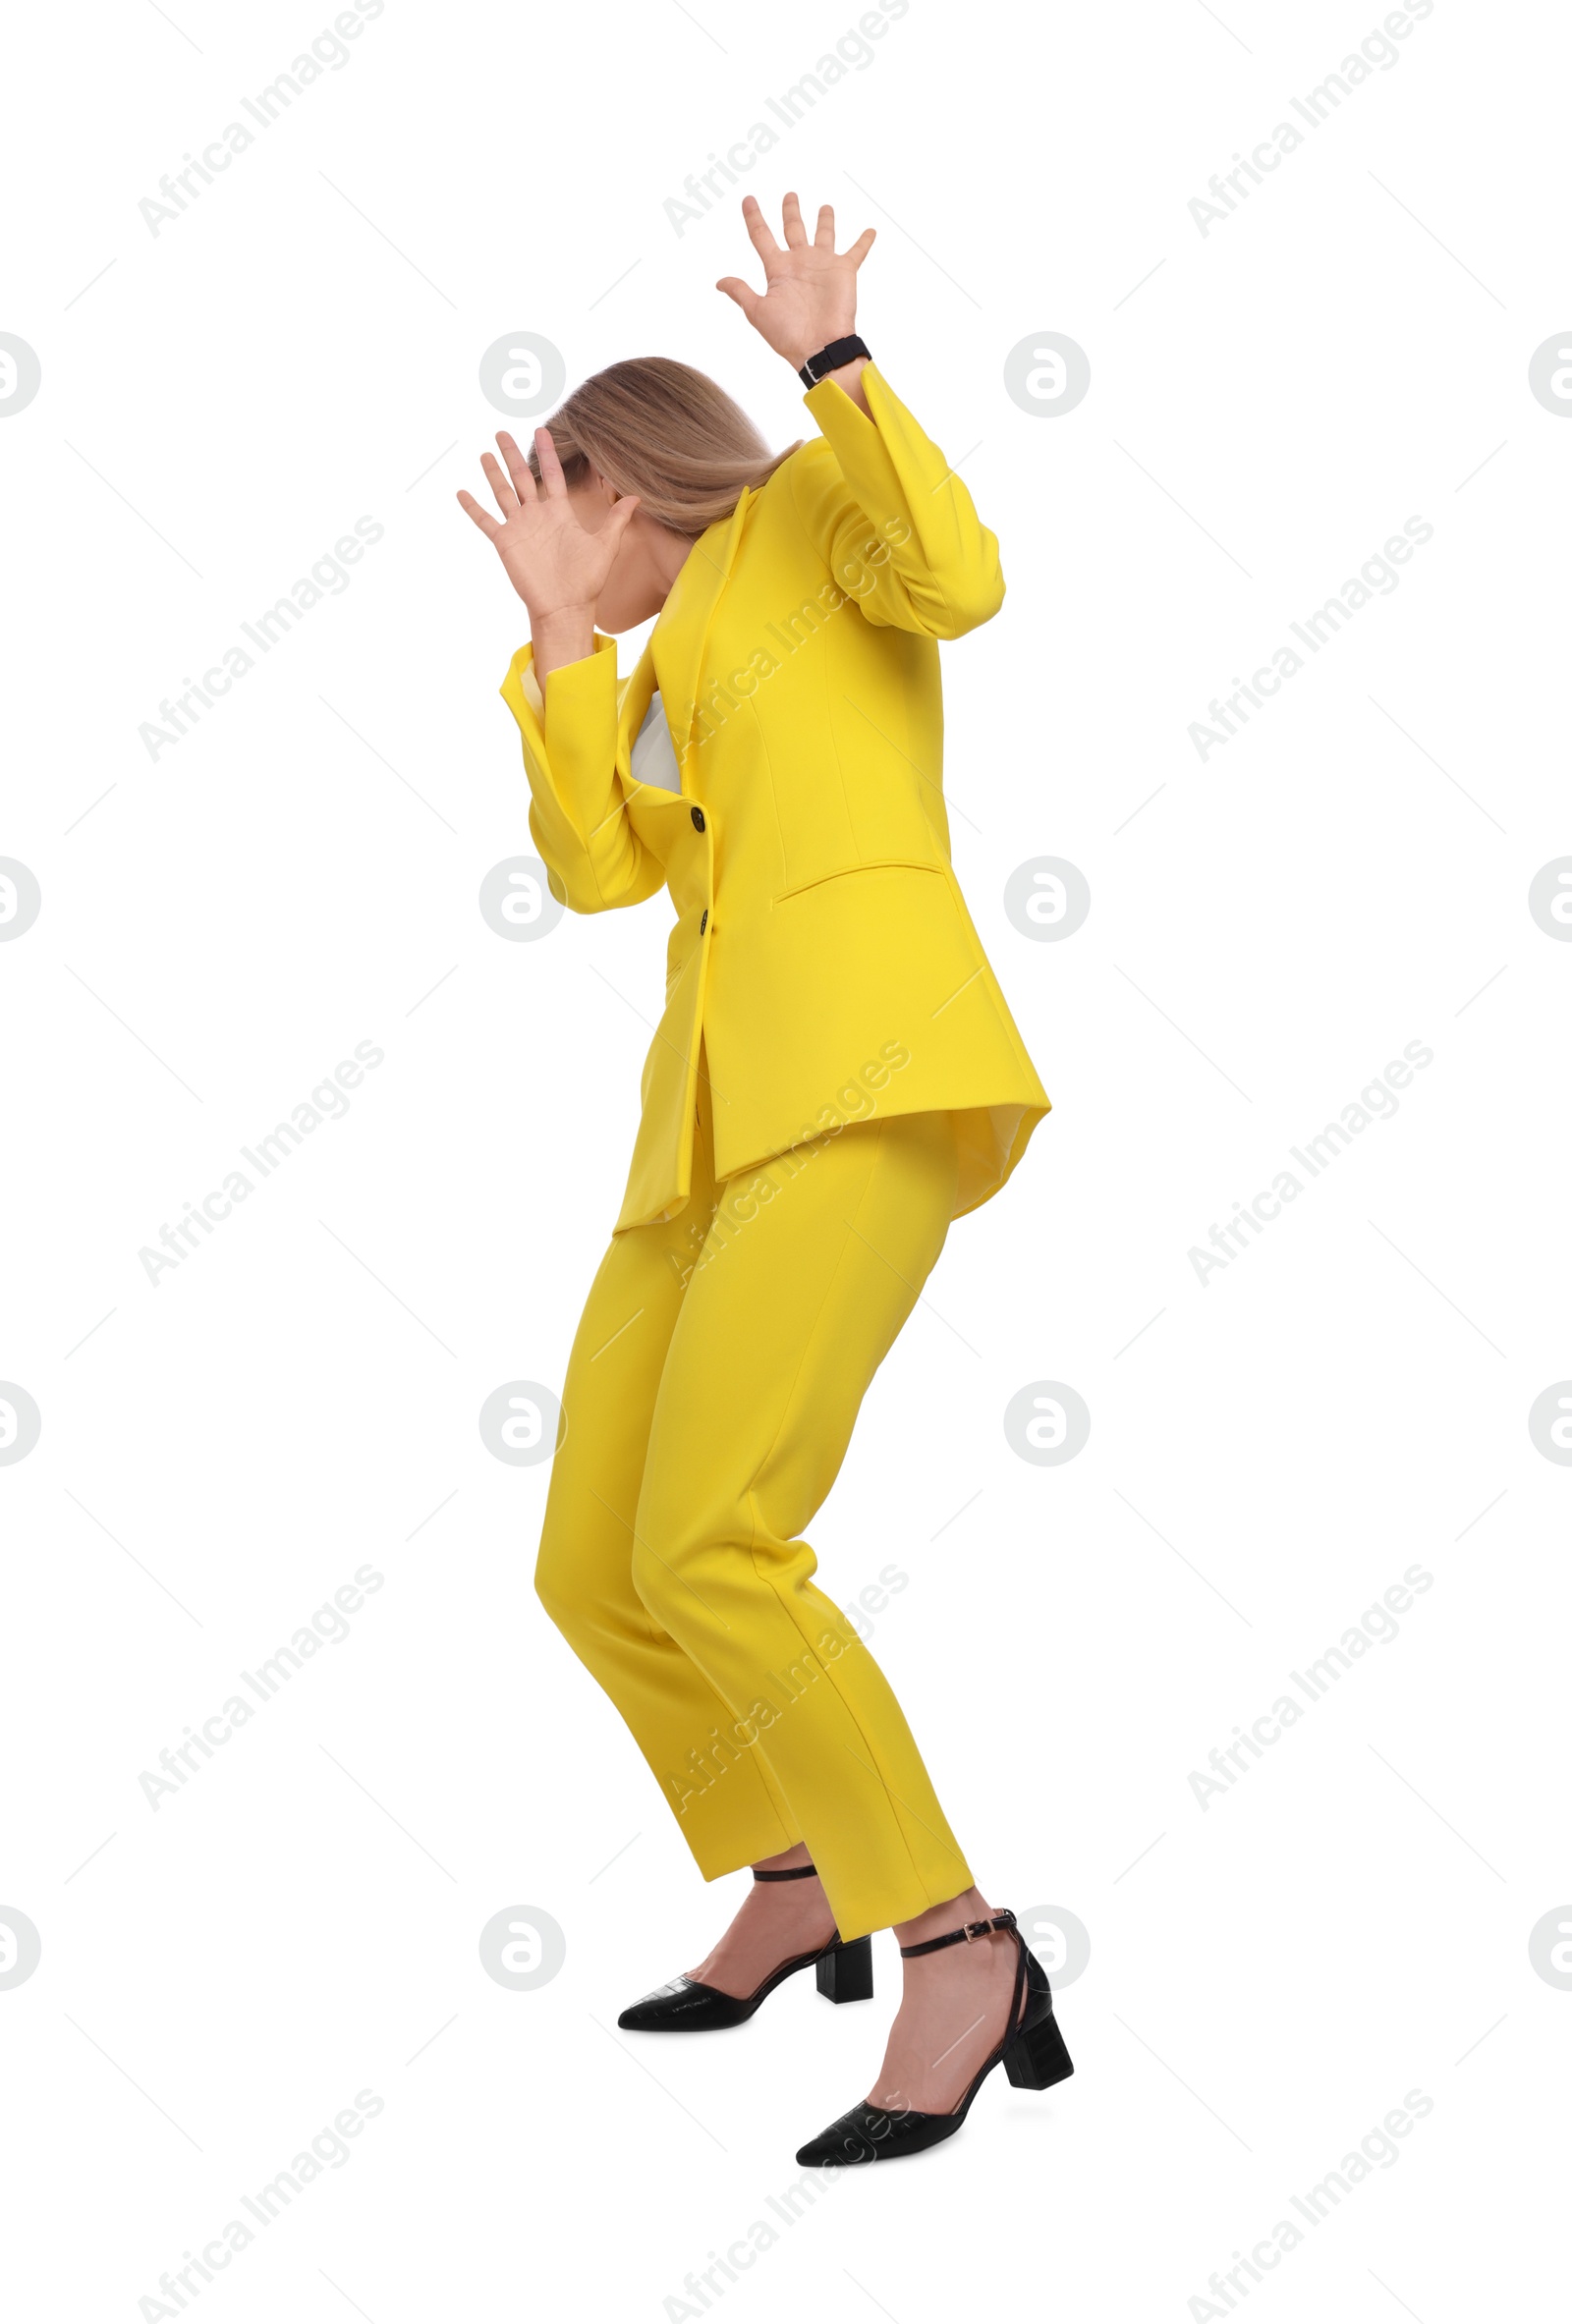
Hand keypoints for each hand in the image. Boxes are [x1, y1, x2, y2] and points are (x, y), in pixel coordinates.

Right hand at [456, 429, 638, 622]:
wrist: (566, 607)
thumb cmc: (587, 580)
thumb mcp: (605, 545)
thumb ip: (617, 519)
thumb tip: (638, 497)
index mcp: (559, 513)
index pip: (552, 475)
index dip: (547, 453)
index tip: (542, 430)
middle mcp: (537, 516)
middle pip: (522, 477)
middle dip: (512, 455)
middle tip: (502, 432)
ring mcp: (520, 528)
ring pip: (503, 493)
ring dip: (493, 473)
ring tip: (485, 454)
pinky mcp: (505, 542)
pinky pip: (485, 521)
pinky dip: (473, 507)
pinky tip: (462, 492)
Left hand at [717, 193, 874, 371]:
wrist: (819, 347)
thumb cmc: (788, 335)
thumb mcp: (757, 312)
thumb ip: (741, 292)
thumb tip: (719, 282)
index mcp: (778, 270)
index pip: (762, 236)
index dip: (754, 217)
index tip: (748, 199)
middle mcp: (800, 263)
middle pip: (793, 228)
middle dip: (791, 211)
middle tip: (790, 195)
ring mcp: (822, 265)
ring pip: (824, 234)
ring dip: (825, 220)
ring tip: (825, 206)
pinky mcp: (844, 271)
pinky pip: (857, 252)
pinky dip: (864, 241)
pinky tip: (871, 230)